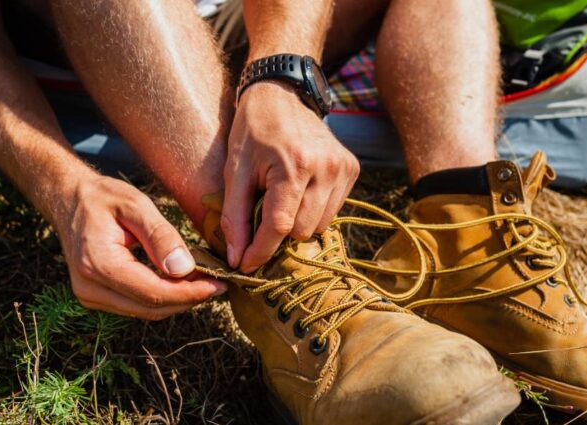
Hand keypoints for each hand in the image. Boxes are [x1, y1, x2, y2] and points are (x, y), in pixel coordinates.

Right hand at [54, 176, 225, 319]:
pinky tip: (180, 281)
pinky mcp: (96, 298)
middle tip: (218, 282)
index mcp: (98, 264)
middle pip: (151, 308)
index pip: (152, 293)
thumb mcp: (135, 204)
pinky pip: (137, 305)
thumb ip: (160, 236)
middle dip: (188, 299)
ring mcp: (90, 297)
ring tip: (203, 280)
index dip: (189, 293)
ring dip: (177, 300)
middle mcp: (90, 288)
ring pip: (146, 311)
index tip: (219, 283)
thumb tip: (184, 269)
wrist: (69, 200)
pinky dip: (162, 297)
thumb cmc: (103, 197)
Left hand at [223, 81, 359, 272]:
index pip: (280, 226)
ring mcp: (343, 168)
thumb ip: (234, 217)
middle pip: (302, 233)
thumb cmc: (252, 132)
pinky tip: (301, 188)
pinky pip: (332, 211)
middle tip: (263, 211)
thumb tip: (238, 259)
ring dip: (298, 222)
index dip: (260, 251)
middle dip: (279, 232)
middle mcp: (325, 168)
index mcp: (294, 166)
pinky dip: (313, 209)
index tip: (246, 265)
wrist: (282, 94)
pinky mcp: (352, 169)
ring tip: (283, 196)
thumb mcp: (234, 171)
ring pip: (319, 227)